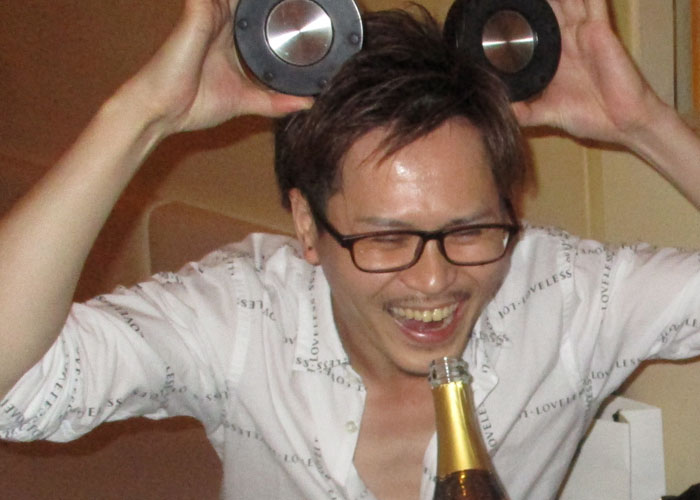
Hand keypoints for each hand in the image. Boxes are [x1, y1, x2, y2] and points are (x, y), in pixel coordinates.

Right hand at [119, 0, 312, 134]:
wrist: (163, 110)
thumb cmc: (193, 103)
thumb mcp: (244, 100)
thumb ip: (275, 101)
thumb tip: (307, 104)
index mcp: (231, 35)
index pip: (258, 9)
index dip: (276, 6)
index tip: (304, 5)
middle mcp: (221, 19)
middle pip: (248, 1)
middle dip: (275, 1)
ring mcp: (210, 12)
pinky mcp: (199, 12)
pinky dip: (239, 0)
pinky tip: (259, 2)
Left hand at [512, 0, 662, 147]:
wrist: (622, 122)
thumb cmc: (590, 117)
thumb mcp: (548, 113)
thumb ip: (524, 112)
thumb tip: (500, 112)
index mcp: (552, 56)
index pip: (533, 28)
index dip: (522, 14)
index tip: (502, 7)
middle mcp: (566, 40)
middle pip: (550, 8)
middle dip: (537, 0)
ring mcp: (583, 32)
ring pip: (569, 0)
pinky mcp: (599, 30)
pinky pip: (594, 3)